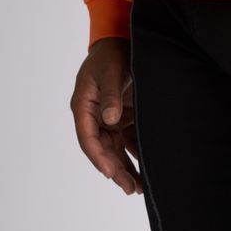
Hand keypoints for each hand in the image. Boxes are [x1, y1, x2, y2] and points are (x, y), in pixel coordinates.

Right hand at [70, 37, 141, 194]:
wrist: (122, 42)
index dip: (99, 158)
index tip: (110, 173)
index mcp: (83, 105)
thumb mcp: (111, 72)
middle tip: (130, 189)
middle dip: (116, 170)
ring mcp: (109, 119)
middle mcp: (94, 116)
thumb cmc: (112, 54)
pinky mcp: (123, 119)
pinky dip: (136, 156)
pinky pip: (128, 142)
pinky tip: (146, 171)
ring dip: (126, 168)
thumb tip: (110, 120)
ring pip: (116, 150)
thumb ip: (110, 95)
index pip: (88, 138)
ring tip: (139, 188)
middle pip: (103, 150)